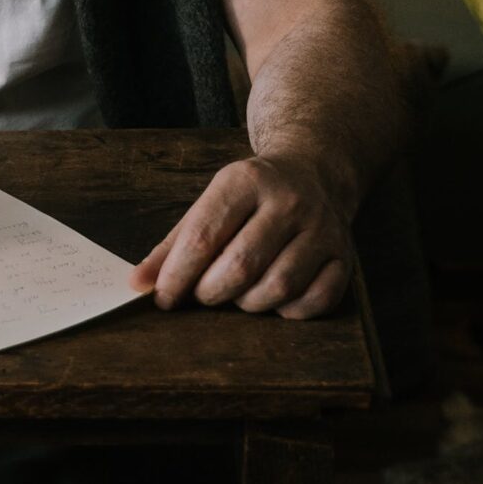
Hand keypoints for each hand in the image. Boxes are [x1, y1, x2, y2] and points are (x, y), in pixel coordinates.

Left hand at [129, 154, 351, 319]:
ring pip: (277, 288)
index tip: (162, 298)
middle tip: (202, 295)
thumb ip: (173, 245)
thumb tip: (138, 284)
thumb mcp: (210, 204)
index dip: (177, 275)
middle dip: (211, 292)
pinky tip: (274, 298)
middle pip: (240, 266)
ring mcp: (322, 229)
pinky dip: (288, 311)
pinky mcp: (345, 257)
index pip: (204, 236)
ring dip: (248, 303)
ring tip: (237, 293)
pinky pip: (314, 302)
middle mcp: (289, 201)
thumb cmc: (250, 198)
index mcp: (246, 180)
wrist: (313, 172)